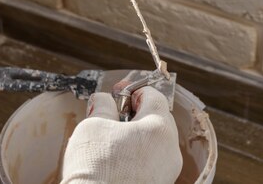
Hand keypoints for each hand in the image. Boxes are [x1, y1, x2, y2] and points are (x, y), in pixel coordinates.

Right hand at [61, 87, 182, 183]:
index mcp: (159, 127)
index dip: (133, 90)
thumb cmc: (96, 169)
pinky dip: (137, 157)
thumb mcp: (92, 126)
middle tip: (112, 115)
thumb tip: (104, 100)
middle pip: (158, 119)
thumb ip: (102, 107)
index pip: (153, 96)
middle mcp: (170, 150)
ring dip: (136, 136)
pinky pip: (152, 163)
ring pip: (156, 143)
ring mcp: (167, 172)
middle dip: (136, 113)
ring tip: (110, 141)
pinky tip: (116, 162)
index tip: (117, 91)